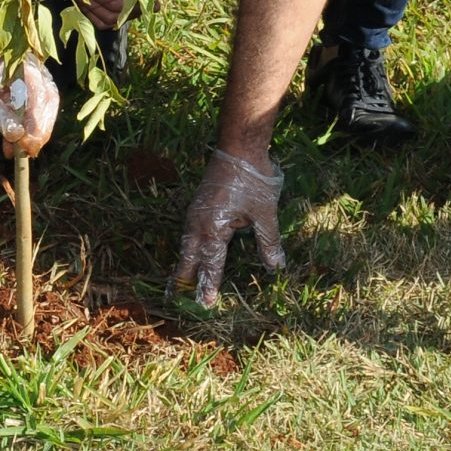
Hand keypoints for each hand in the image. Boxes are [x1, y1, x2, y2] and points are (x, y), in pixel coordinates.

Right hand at [73, 0, 148, 29]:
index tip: (154, 0)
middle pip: (115, 5)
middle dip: (136, 8)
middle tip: (151, 6)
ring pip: (107, 16)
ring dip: (126, 16)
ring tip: (139, 10)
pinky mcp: (78, 4)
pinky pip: (97, 21)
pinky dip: (112, 23)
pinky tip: (123, 16)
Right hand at [172, 147, 284, 307]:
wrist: (239, 146)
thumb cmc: (253, 179)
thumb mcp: (264, 214)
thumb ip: (268, 242)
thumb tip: (275, 267)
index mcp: (213, 228)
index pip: (211, 264)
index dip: (208, 285)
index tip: (205, 304)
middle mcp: (199, 222)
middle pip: (189, 257)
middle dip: (183, 278)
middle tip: (174, 298)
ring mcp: (196, 212)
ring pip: (187, 244)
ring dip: (184, 262)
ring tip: (178, 280)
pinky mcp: (199, 204)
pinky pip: (190, 232)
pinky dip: (189, 247)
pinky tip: (193, 250)